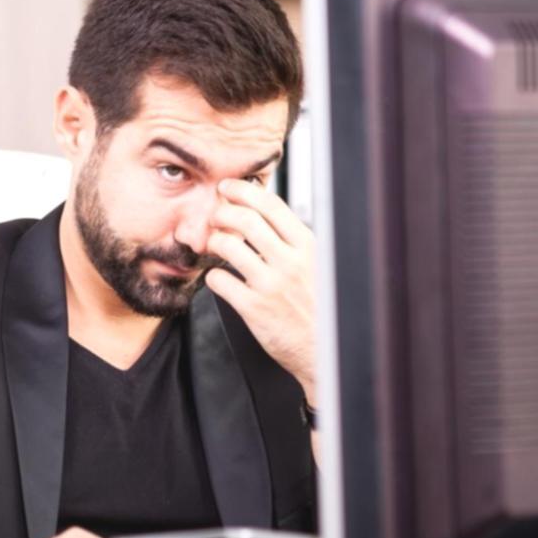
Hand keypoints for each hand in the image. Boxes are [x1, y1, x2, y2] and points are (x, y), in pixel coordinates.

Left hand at [203, 178, 317, 405]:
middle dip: (221, 212)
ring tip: (213, 246)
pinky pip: (219, 280)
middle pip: (244, 219)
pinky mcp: (254, 309)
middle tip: (214, 216)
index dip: (243, 191)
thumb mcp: (317, 265)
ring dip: (213, 240)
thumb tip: (263, 213)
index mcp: (307, 246)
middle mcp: (290, 262)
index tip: (227, 188)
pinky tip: (219, 277)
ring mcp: (271, 285)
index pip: (270, 205)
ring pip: (227, 245)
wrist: (325, 350)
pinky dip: (212, 275)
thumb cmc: (319, 306)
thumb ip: (294, 241)